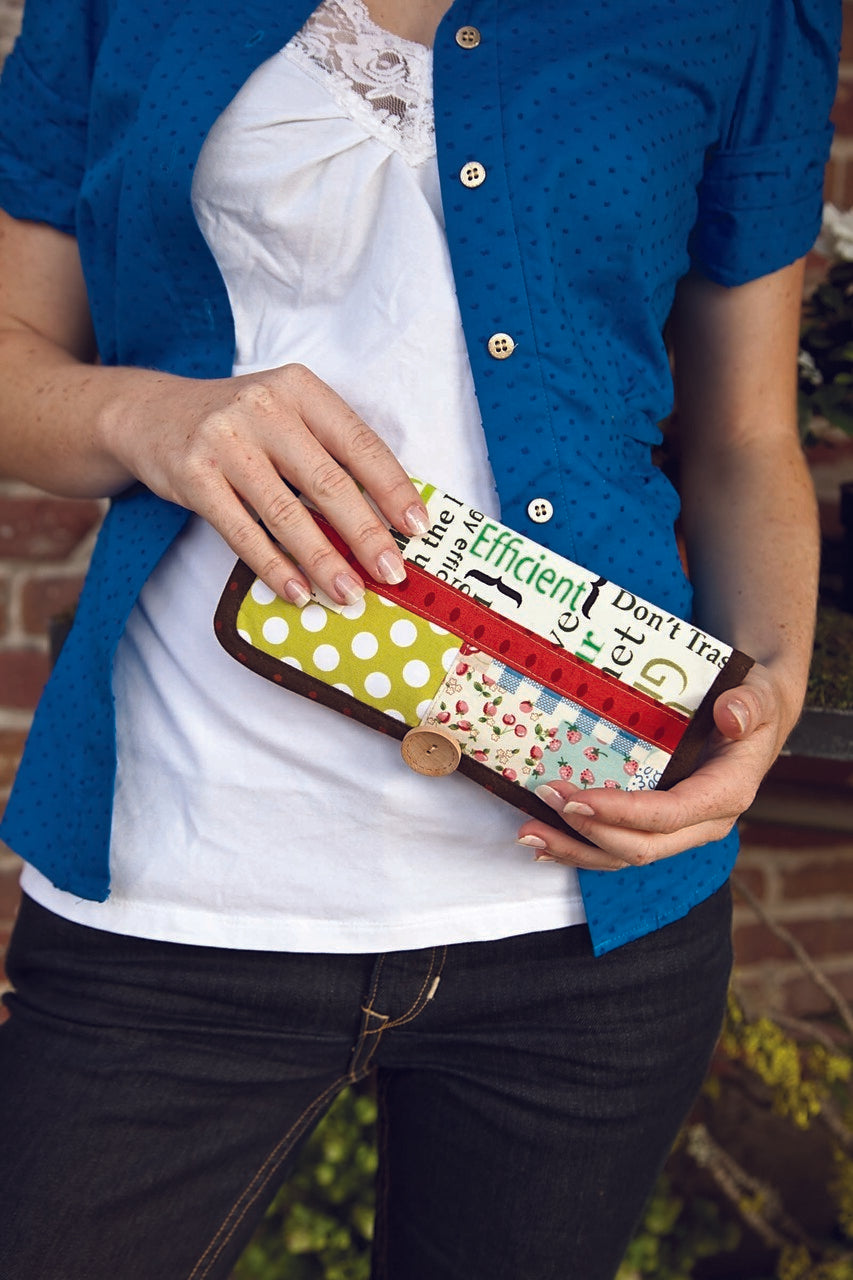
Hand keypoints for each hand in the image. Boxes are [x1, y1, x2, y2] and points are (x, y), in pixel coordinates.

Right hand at [102, 362, 428, 605]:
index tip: (417, 528)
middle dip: (365, 534)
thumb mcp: (286, 416)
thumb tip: (385, 518)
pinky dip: (273, 567)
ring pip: (285, 513)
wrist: (151, 413)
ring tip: (349, 594)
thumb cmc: (238, 425)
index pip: (359, 443)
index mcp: (300, 389)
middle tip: (392, 573)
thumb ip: (328, 453)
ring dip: (323, 561)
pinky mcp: (193, 475)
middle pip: (327, 482)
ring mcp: (224, 441)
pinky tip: (298, 592)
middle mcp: (264, 407)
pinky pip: (241, 532)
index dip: (392, 489)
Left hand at [516, 664, 791, 870]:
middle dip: (587, 831)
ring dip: (574, 848)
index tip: (576, 799)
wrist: (751, 718)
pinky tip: (545, 843)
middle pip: (640, 845)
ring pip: (623, 856)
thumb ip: (746, 706)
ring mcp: (679, 830)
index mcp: (726, 794)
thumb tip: (730, 715)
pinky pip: (617, 848)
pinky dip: (579, 848)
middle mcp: (702, 823)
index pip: (668, 816)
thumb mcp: (756, 697)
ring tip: (529, 834)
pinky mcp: (658, 827)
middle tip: (543, 800)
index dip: (621, 813)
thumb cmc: (751, 705)